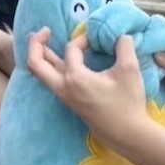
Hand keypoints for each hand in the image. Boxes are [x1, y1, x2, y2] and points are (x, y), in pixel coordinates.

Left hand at [27, 27, 147, 143]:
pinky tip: (58, 61)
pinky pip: (51, 81)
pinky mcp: (70, 102)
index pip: (71, 50)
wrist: (126, 133)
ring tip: (43, 41)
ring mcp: (65, 97)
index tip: (97, 39)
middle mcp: (63, 88)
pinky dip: (49, 67)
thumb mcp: (129, 70)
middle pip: (35, 64)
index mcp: (75, 78)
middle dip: (35, 45)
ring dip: (41, 56)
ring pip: (42, 74)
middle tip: (44, 31)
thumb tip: (121, 35)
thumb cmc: (127, 102)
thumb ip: (124, 47)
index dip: (83, 39)